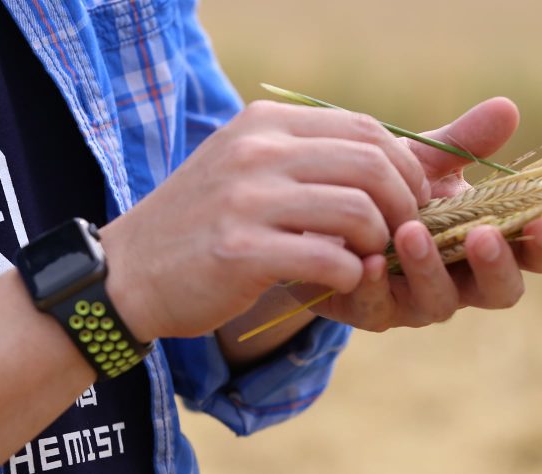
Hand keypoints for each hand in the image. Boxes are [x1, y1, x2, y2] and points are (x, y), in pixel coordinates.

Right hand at [99, 101, 430, 340]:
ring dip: (380, 243)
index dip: (405, 166)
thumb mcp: (249, 168)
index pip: (364, 128)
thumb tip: (394, 163)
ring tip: (369, 259)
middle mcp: (256, 151)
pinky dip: (351, 275)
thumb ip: (309, 158)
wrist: (129, 272)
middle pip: (371, 165)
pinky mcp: (240, 251)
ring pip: (358, 211)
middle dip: (405, 205)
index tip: (411, 200)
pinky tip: (341, 281)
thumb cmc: (205, 223)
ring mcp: (246, 200)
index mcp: (265, 123)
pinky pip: (330, 260)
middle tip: (404, 235)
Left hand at [295, 97, 541, 330]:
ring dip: (430, 267)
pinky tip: (370, 259)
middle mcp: (461, 282)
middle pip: (501, 291)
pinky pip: (378, 308)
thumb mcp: (425, 162)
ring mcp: (417, 302)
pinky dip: (376, 284)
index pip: (532, 255)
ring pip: (440, 302)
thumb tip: (508, 107)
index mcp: (485, 246)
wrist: (322, 212)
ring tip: (412, 231)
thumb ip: (465, 142)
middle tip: (483, 234)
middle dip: (495, 265)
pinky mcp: (369, 311)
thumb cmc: (385, 189)